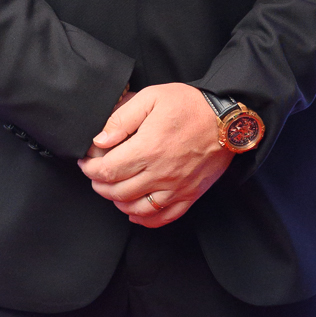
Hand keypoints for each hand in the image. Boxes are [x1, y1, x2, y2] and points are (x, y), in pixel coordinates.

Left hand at [79, 83, 230, 226]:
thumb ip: (123, 118)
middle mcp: (161, 173)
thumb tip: (100, 140)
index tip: (86, 163)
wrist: (229, 120)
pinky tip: (134, 213)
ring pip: (137, 208)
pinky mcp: (190, 195)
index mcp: (148, 148)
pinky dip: (145, 219)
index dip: (91, 170)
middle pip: (118, 192)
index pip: (108, 170)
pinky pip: (163, 217)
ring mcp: (176, 188)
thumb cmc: (191, 105)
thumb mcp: (152, 97)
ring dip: (118, 202)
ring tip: (112, 190)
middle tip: (96, 175)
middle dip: (100, 185)